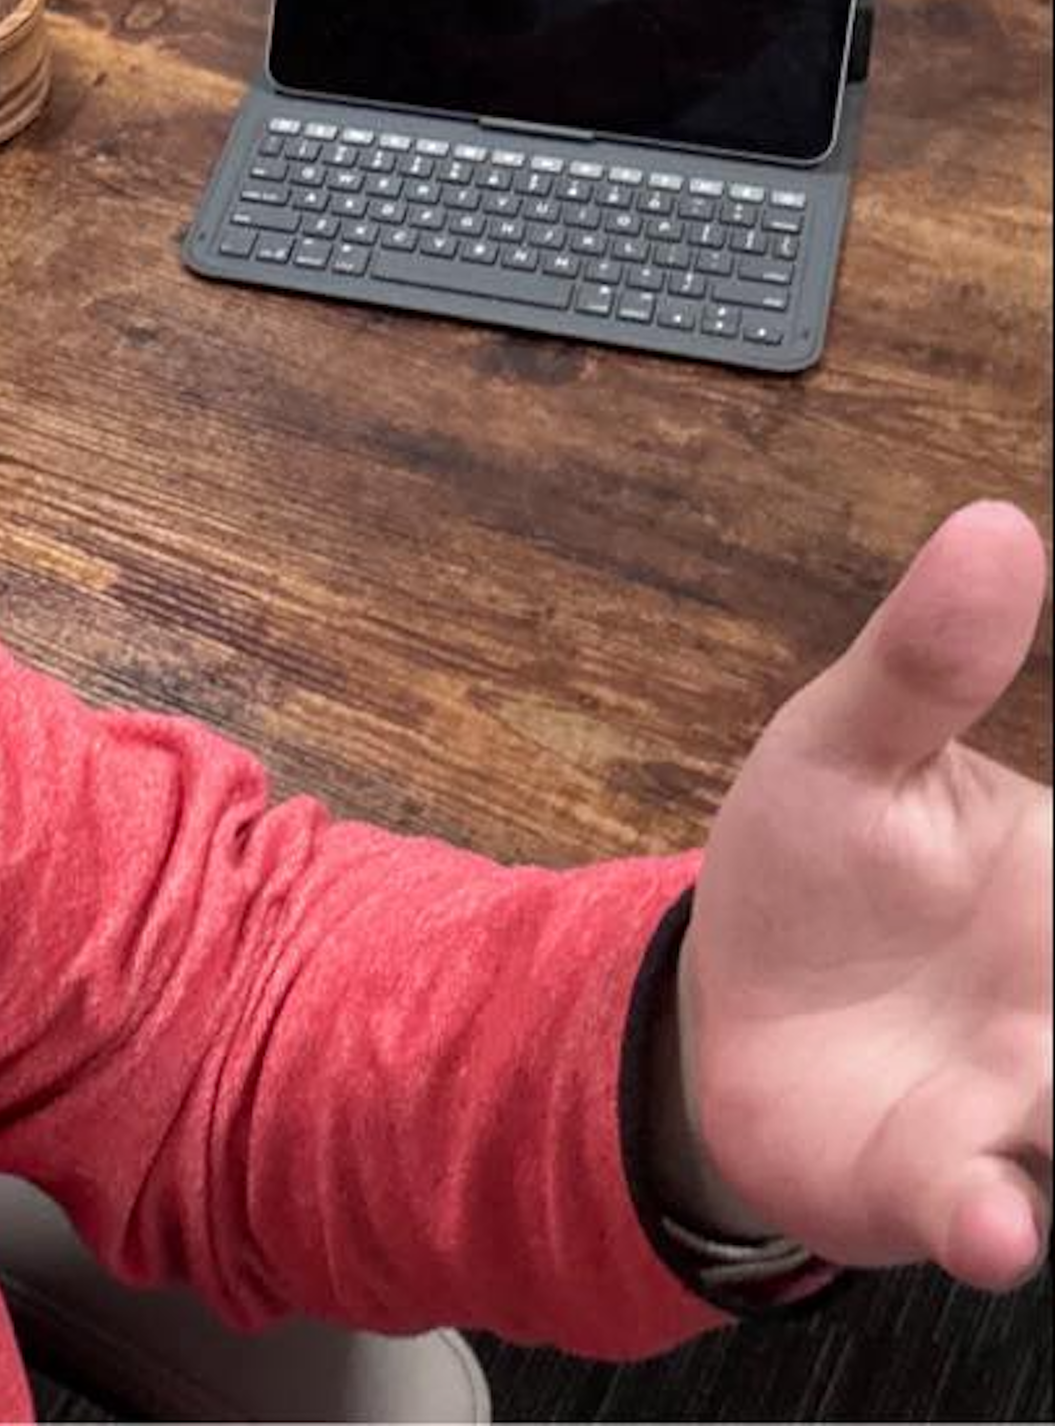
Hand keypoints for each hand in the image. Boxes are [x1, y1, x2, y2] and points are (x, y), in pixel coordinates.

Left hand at [676, 502, 1051, 1289]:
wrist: (727, 1000)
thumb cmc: (817, 866)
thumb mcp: (848, 746)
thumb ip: (926, 661)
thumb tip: (994, 526)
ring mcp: (1031, 1112)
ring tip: (1049, 1104)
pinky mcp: (946, 1188)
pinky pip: (992, 1216)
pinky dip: (994, 1225)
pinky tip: (987, 1221)